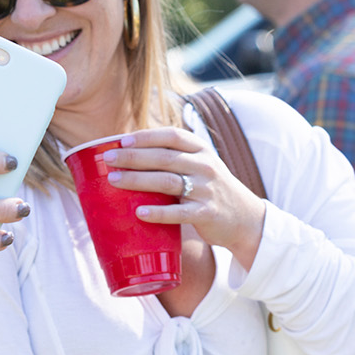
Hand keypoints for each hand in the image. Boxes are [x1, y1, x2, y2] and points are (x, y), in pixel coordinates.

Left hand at [103, 128, 265, 267]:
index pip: (171, 136)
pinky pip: (179, 212)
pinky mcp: (207, 213)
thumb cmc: (211, 188)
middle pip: (164, 158)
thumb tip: (129, 151)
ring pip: (167, 182)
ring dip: (138, 180)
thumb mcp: (200, 165)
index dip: (146, 137)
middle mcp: (205, 166)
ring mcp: (207, 190)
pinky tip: (139, 212)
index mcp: (201, 150)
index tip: (122, 140)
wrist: (245, 218)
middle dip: (133, 157)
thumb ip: (174, 156)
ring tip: (114, 181)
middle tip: (109, 159)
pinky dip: (158, 212)